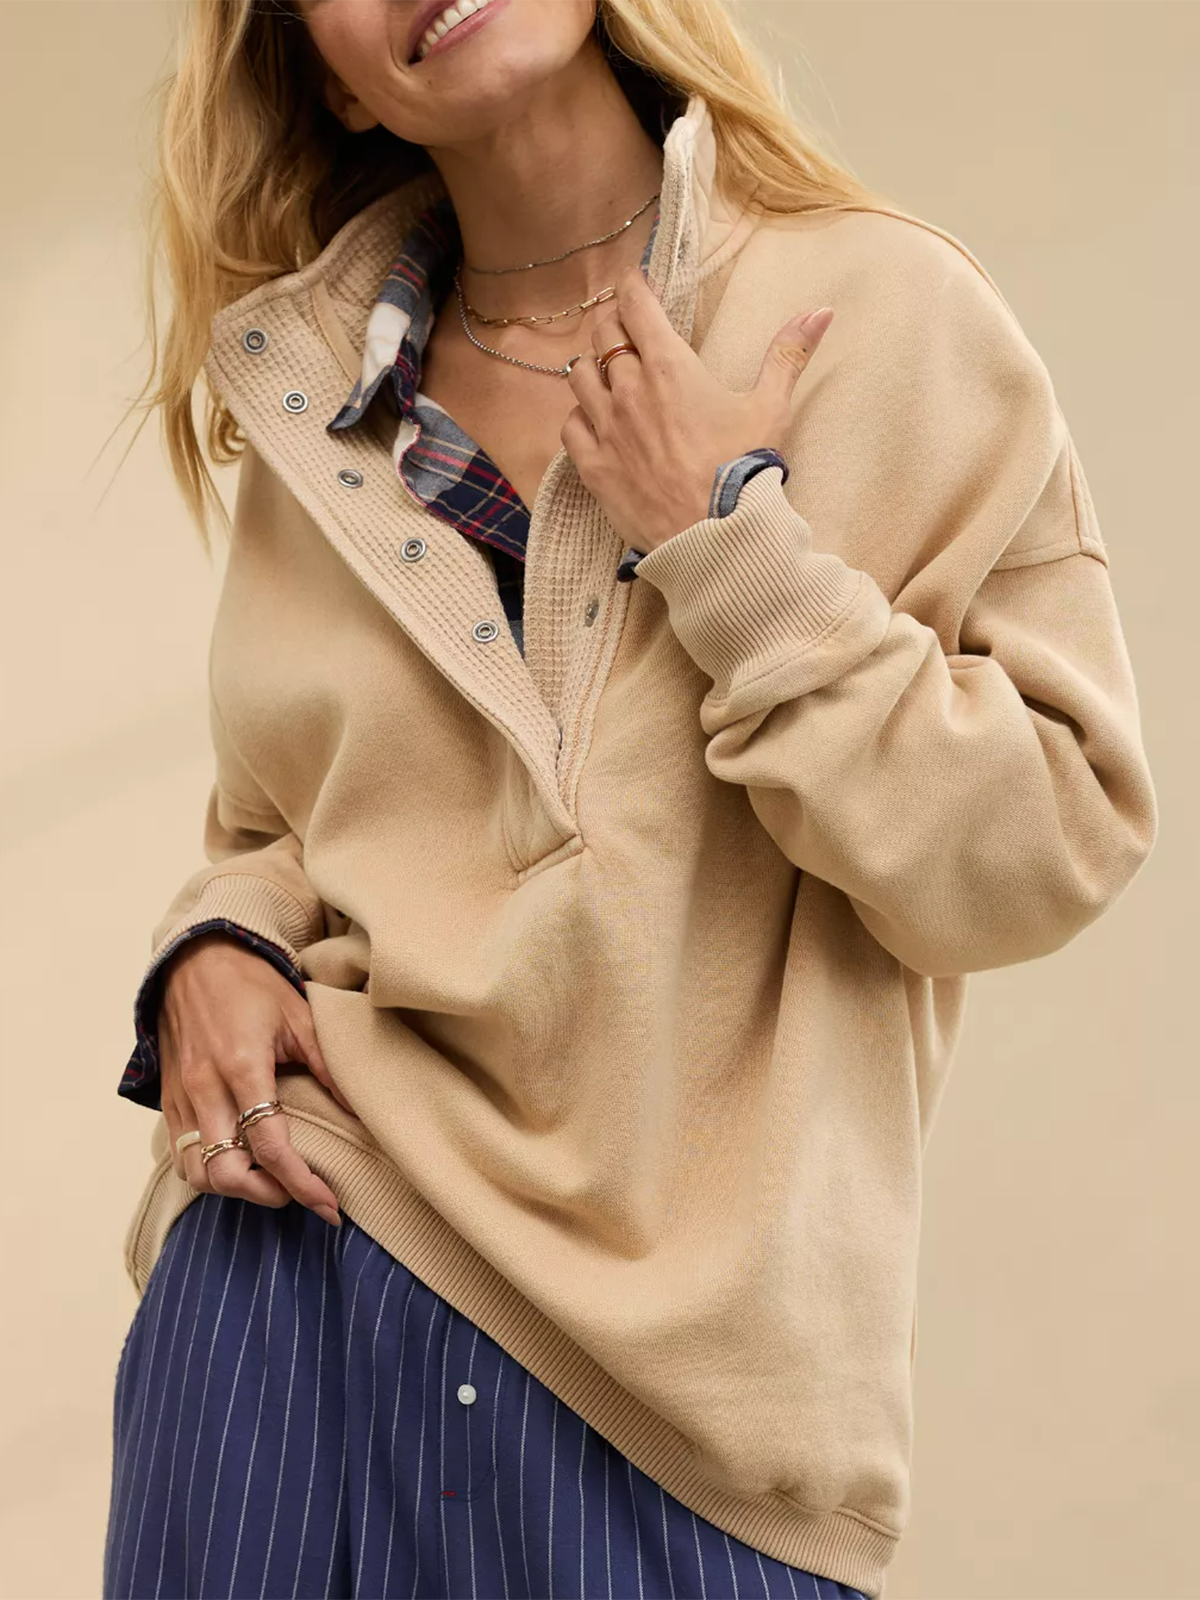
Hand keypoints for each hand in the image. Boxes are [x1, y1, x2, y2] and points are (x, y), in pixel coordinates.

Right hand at [158, 930, 344, 1224]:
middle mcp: (205, 1087)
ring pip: (196, 1171)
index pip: (269, 1146)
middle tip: (299, 1192)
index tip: (329, 1205)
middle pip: (225, 1171)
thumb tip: (362, 1113)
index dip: (302, 1183)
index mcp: (242, 1066)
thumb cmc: (251, 984)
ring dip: (234, 1188)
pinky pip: (181, 1154)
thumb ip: (329, 1068)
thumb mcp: (301, 1017)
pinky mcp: (167, 1099)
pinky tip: (239, 1163)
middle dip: (265, 1195)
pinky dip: (209, 1170)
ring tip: (270, 1181)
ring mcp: (180, 1096)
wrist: (195, 957)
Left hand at [561, 265, 832, 553]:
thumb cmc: (742, 471)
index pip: (634, 303)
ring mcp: (606, 428)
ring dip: (593, 366)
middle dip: (614, 322)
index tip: (637, 283)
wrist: (715, 536)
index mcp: (669, 367)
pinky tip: (593, 420)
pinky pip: (569, 425)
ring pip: (579, 374)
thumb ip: (788, 353)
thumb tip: (821, 311)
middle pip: (603, 333)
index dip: (633, 285)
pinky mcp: (593, 466)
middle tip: (626, 328)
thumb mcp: (771, 408)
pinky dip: (579, 415)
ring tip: (607, 372)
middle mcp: (629, 390)